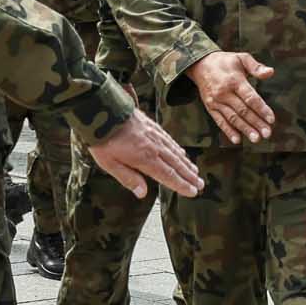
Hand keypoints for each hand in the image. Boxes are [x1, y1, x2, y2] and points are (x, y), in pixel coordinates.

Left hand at [86, 111, 201, 198]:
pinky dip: (179, 149)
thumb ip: (128, 178)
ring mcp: (155, 136)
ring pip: (176, 152)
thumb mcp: (110, 164)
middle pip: (177, 165)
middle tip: (201, 185)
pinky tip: (183, 153)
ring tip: (196, 172)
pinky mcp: (153, 126)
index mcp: (146, 159)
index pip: (169, 176)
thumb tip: (143, 193)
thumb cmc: (104, 139)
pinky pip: (170, 140)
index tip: (193, 192)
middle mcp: (155, 147)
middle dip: (190, 176)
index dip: (182, 185)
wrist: (104, 111)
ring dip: (187, 164)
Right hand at [185, 51, 278, 143]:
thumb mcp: (241, 57)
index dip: (261, 109)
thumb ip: (256, 66)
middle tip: (267, 134)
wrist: (200, 64)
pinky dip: (228, 131)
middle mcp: (224, 92)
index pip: (250, 97)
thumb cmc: (225, 62)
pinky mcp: (210, 107)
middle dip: (256, 123)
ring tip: (256, 139)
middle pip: (243, 111)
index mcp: (234, 80)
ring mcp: (216, 101)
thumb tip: (270, 72)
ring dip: (245, 129)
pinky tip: (237, 140)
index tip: (271, 119)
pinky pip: (219, 121)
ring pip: (233, 118)